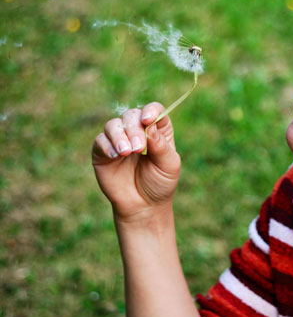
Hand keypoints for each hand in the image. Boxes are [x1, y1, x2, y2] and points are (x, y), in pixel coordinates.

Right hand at [92, 102, 180, 221]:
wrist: (143, 206)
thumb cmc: (159, 183)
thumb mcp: (168, 165)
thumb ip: (161, 146)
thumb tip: (150, 126)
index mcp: (158, 130)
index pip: (154, 110)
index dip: (150, 110)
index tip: (148, 120)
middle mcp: (137, 131)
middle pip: (132, 115)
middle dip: (134, 129)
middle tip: (139, 148)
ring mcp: (119, 140)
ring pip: (114, 125)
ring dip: (119, 135)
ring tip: (126, 152)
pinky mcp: (103, 152)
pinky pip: (100, 140)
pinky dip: (107, 145)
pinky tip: (115, 155)